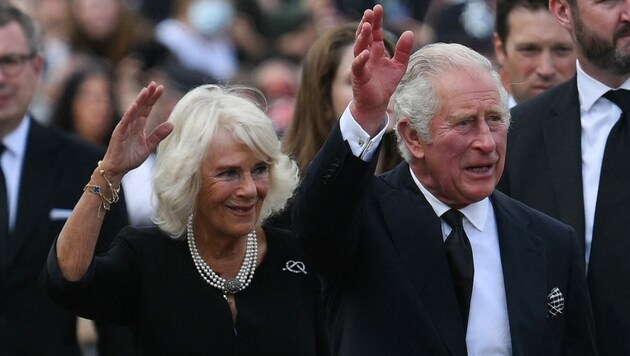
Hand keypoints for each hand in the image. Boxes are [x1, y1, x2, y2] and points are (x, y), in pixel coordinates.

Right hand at [100, 82, 173, 181]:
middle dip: (148, 95)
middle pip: (141, 106)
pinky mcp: (119, 133)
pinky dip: (130, 113)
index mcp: (139, 125)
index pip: (147, 108)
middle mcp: (132, 123)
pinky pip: (125, 121)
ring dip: (140, 100)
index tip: (161, 89)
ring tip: (146, 90)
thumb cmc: (130, 157)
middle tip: (156, 84)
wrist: (118, 168)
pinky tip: (135, 105)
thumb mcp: (149, 145)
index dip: (154, 99)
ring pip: (133, 110)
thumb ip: (158, 135)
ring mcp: (124, 127)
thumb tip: (172, 124)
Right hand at [350, 4, 413, 135]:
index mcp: (376, 51)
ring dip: (362, 37)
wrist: (376, 104)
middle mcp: (367, 55)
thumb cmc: (385, 84)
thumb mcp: (399, 65)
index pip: (376, 32)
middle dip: (367, 24)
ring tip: (367, 26)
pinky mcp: (358, 77)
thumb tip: (410, 32)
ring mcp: (361, 65)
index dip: (377, 21)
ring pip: (359, 48)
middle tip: (369, 13)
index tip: (377, 8)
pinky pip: (358, 66)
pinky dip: (360, 59)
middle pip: (365, 36)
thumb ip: (404, 50)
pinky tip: (366, 52)